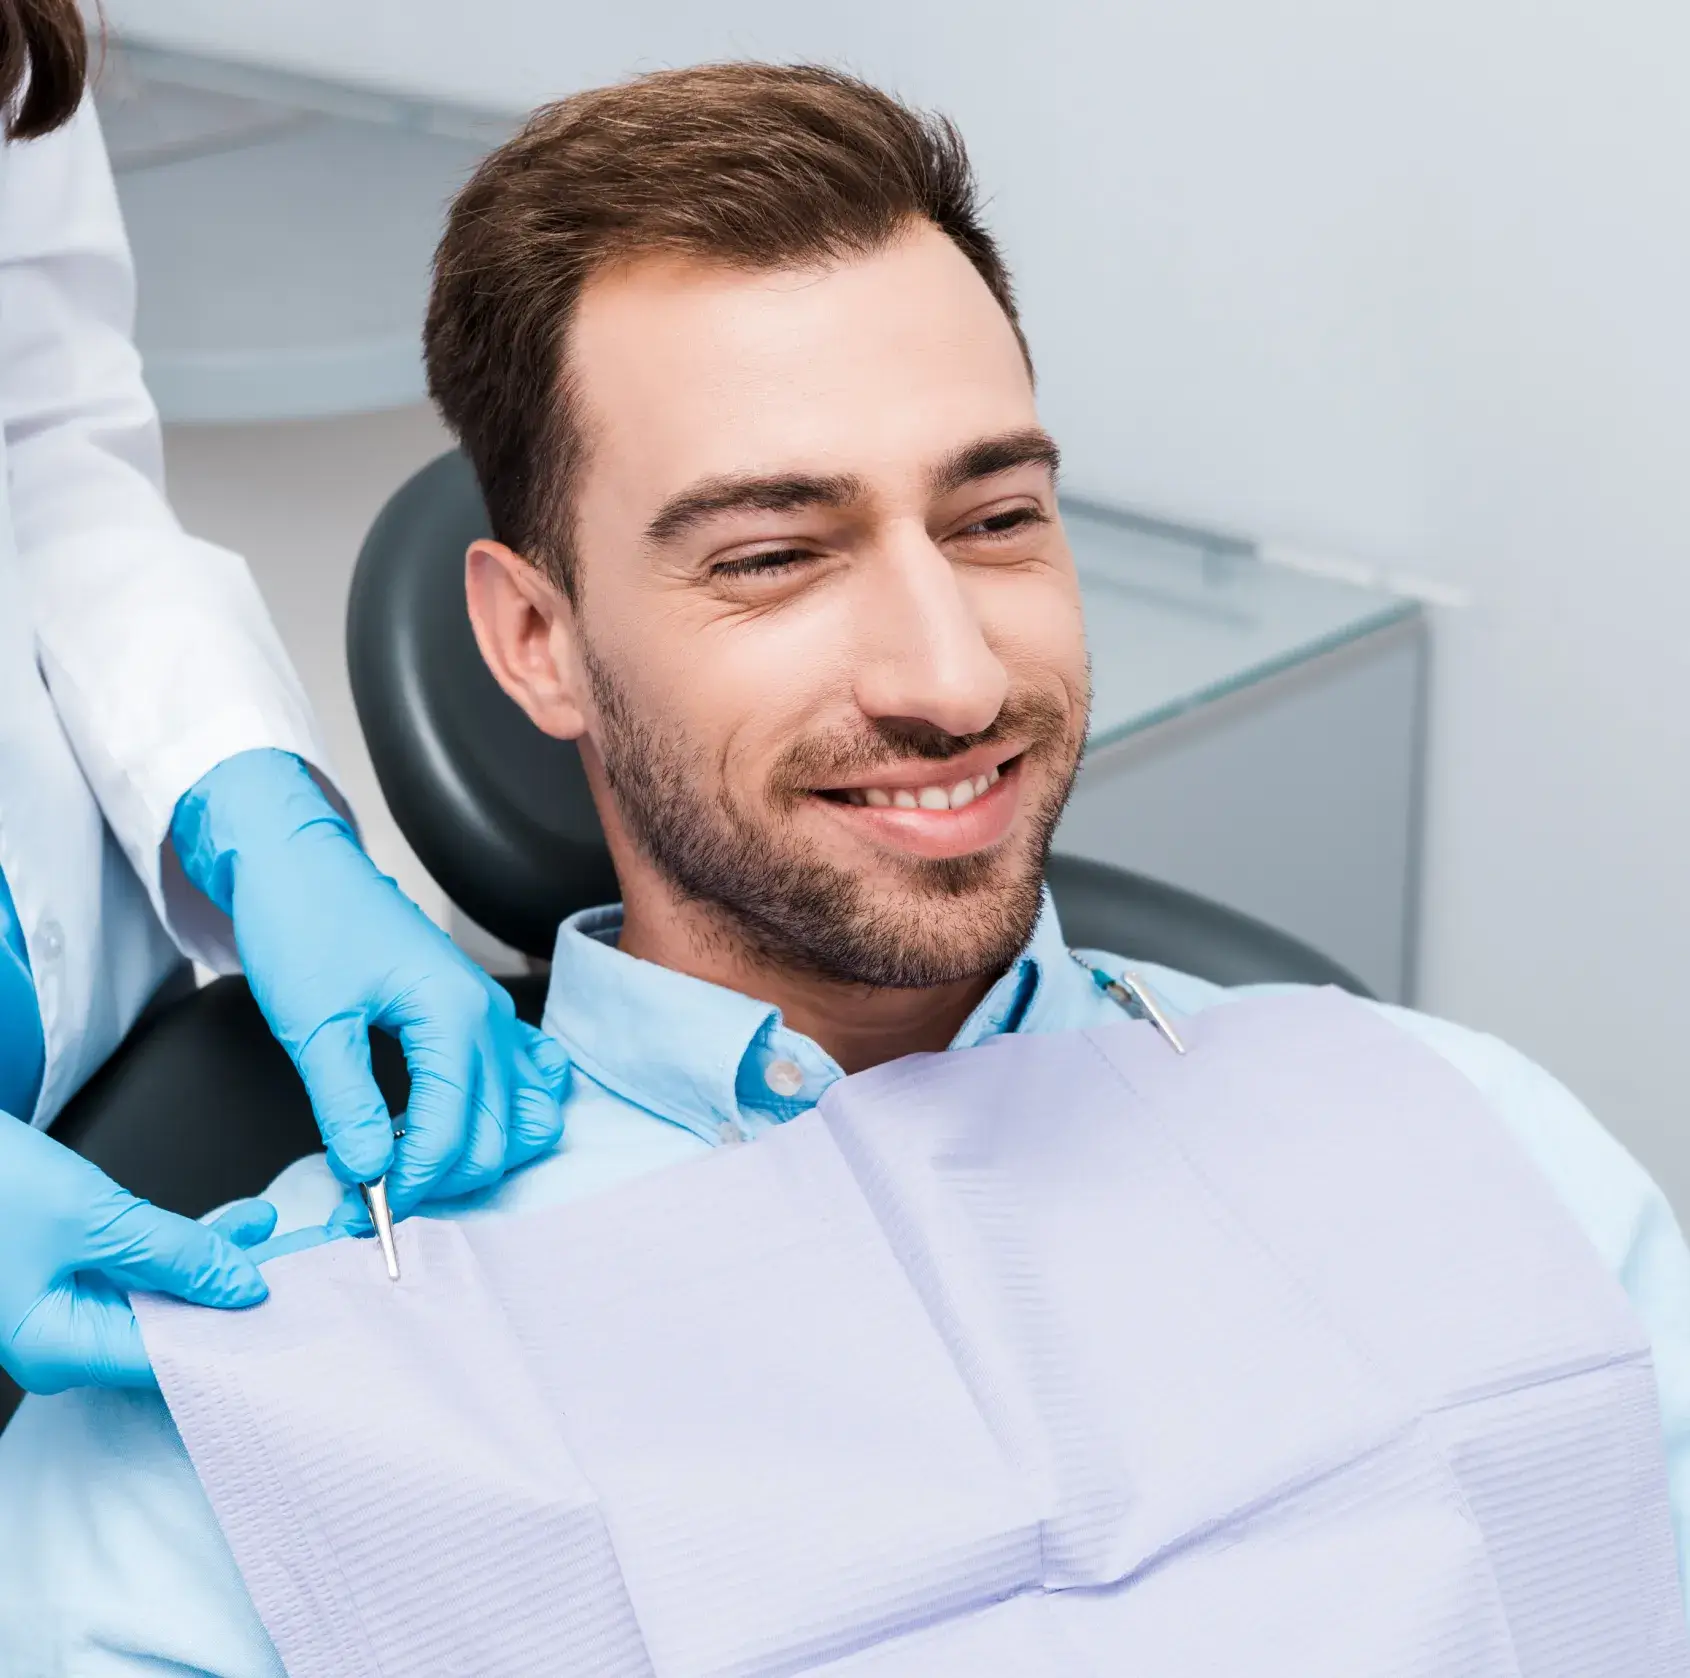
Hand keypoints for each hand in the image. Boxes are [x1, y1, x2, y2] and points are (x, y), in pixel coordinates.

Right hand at [0, 1112, 273, 1393]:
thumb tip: (244, 1288)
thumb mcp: (93, 1218)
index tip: (295, 1317)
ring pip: (161, 1297)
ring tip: (273, 1233)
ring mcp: (61, 1310)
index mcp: (58, 1349)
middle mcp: (60, 1343)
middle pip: (171, 1329)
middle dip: (234, 1295)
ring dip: (215, 1263)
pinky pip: (138, 1273)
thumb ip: (175, 1253)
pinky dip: (182, 1250)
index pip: (171, 1361)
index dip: (235, 1337)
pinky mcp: (65, 1276)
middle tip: (302, 1270)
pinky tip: (234, 1227)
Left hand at [173, 750, 568, 1218]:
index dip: (410, 1184)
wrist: (300, 865)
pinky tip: (461, 1123)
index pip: (452, 1131)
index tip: (362, 1210)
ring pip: (527, 1116)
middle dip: (441, 1181)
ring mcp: (495, 1017)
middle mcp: (490, 1019)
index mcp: (454, 1017)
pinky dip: (510, 1114)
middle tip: (374, 1198)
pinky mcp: (484, 1015)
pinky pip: (532, 1077)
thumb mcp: (312, 1023)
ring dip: (481, 1155)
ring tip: (418, 1166)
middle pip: (498, 1136)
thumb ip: (346, 1104)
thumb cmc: (304, 925)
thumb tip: (366, 1173)